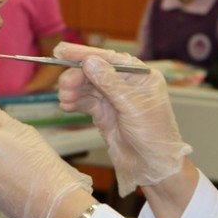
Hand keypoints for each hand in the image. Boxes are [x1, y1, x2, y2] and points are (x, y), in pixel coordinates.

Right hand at [55, 43, 191, 196]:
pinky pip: (86, 102)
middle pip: (96, 72)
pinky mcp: (105, 114)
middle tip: (63, 84)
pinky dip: (75, 102)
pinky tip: (66, 105)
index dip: (85, 54)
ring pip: (88, 87)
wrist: (153, 168)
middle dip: (77, 76)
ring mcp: (115, 100)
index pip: (110, 59)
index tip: (63, 50)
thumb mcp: (132, 106)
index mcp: (141, 76)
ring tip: (64, 98)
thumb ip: (110, 83)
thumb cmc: (154, 135)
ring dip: (74, 90)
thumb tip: (90, 61)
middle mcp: (127, 84)